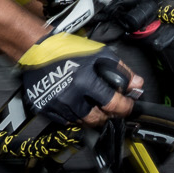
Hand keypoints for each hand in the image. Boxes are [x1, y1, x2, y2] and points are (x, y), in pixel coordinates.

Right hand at [18, 36, 140, 126]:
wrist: (37, 50)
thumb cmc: (67, 49)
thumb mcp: (100, 54)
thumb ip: (121, 70)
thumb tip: (136, 84)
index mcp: (85, 81)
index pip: (113, 105)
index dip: (125, 108)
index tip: (129, 107)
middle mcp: (71, 96)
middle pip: (98, 119)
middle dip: (110, 115)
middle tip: (114, 109)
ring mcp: (58, 105)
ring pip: (83, 123)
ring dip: (94, 118)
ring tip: (98, 108)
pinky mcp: (46, 109)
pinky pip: (67, 122)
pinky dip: (77, 118)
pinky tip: (81, 108)